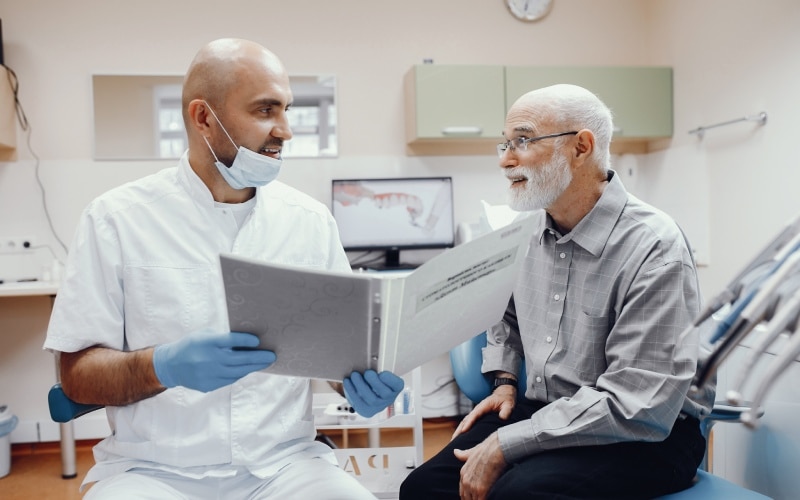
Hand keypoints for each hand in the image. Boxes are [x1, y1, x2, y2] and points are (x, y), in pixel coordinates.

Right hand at [153, 331, 275, 392]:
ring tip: (266, 362)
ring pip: (237, 372)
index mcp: (206, 343)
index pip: (229, 341)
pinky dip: (241, 373)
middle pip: (238, 359)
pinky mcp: (209, 385)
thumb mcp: (204, 335)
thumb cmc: (192, 345)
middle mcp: (208, 359)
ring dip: (253, 367)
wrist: (172, 365)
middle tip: (272, 356)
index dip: (244, 341)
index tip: (258, 341)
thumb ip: (222, 337)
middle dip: (258, 358)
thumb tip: (247, 340)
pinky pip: (230, 379)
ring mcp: (208, 374)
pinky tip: (250, 369)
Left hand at [343, 370, 403, 417]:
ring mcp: (377, 406)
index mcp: (395, 387)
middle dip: (375, 382)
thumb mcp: (379, 372)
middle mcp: (388, 399)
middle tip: (367, 372)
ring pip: (371, 399)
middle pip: (385, 393)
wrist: (366, 392)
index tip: (382, 373)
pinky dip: (352, 391)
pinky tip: (348, 382)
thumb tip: (371, 361)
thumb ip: (378, 368)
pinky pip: (359, 403)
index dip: (391, 380)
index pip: (397, 385)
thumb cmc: (374, 379)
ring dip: (361, 386)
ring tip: (354, 375)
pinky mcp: (366, 410)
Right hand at [452, 385, 515, 439]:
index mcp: (484, 406)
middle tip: (453, 440)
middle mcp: (478, 409)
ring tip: (453, 442)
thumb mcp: (508, 404)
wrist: (504, 394)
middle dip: (459, 430)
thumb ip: (506, 411)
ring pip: (465, 422)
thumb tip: (502, 418)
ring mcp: (476, 413)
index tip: (463, 431)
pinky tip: (460, 438)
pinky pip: (468, 423)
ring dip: (458, 431)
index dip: (469, 423)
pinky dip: (463, 429)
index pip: (474, 415)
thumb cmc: (506, 400)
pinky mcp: (477, 416)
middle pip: (465, 420)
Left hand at [454, 432, 507, 499]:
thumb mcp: (472, 452)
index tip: (473, 497)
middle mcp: (465, 481)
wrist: (496, 449)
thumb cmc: (487, 449)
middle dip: (472, 499)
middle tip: (479, 498)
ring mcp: (472, 486)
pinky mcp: (481, 490)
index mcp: (463, 473)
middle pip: (466, 498)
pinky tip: (489, 499)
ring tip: (485, 497)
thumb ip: (463, 454)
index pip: (462, 491)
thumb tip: (455, 451)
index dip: (468, 495)